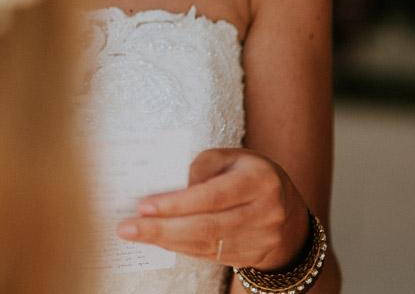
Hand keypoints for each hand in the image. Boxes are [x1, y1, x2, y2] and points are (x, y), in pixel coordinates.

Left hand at [116, 147, 311, 269]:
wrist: (288, 210)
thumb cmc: (248, 174)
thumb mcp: (231, 158)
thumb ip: (201, 166)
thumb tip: (169, 186)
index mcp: (259, 181)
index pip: (212, 196)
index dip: (176, 203)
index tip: (142, 205)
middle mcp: (265, 213)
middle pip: (207, 227)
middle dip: (161, 229)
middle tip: (126, 227)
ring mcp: (261, 239)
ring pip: (206, 245)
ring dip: (165, 240)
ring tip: (134, 233)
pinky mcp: (252, 256)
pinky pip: (210, 255)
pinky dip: (180, 248)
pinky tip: (158, 240)